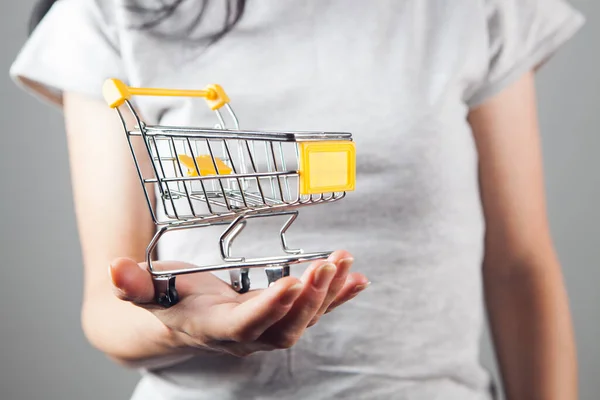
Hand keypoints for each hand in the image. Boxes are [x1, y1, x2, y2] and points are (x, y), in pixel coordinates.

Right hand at [109, 251, 368, 356]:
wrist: (175, 324)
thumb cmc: (164, 303)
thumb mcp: (146, 292)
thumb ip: (133, 285)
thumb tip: (114, 268)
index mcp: (214, 329)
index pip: (245, 325)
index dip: (269, 307)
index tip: (293, 282)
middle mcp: (245, 336)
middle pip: (284, 327)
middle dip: (309, 299)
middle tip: (327, 265)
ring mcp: (265, 330)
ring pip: (304, 320)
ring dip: (329, 293)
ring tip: (345, 262)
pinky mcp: (278, 318)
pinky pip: (313, 312)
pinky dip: (338, 297)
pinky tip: (358, 280)